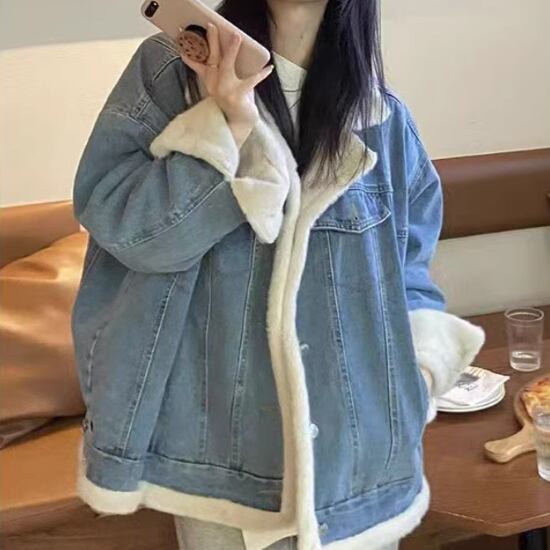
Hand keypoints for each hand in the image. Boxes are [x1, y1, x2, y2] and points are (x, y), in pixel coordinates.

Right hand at [180, 23, 273, 146]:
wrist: (238, 124)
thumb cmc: (233, 101)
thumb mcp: (224, 85)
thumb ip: (221, 71)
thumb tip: (230, 49)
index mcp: (210, 81)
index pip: (199, 63)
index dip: (192, 51)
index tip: (186, 40)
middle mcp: (214, 85)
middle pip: (212, 59)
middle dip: (212, 41)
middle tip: (212, 26)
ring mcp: (224, 91)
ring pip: (227, 66)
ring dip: (232, 51)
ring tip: (237, 37)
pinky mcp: (237, 96)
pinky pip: (250, 81)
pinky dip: (261, 74)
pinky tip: (269, 68)